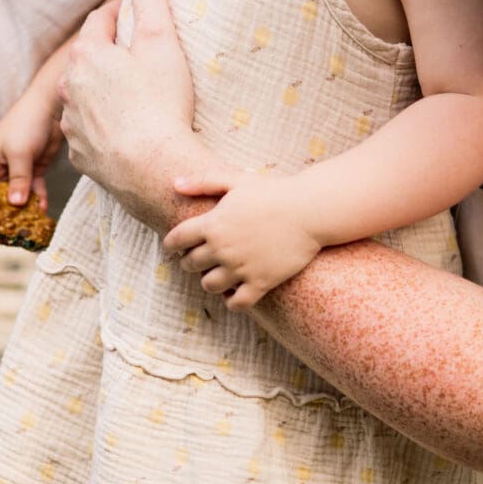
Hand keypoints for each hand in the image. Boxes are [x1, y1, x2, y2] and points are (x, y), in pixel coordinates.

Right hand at [0, 84, 63, 210]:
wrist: (51, 106)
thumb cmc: (27, 123)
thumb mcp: (20, 152)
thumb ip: (18, 178)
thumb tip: (15, 203)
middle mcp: (2, 166)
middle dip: (5, 210)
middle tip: (14, 226)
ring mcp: (19, 168)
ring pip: (17, 194)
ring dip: (23, 207)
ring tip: (31, 222)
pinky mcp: (36, 167)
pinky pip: (34, 188)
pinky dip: (37, 199)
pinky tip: (43, 208)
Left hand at [59, 0, 224, 229]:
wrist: (155, 171)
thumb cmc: (160, 104)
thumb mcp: (160, 41)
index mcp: (87, 56)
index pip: (100, 22)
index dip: (119, 16)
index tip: (136, 16)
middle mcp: (71, 88)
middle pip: (89, 60)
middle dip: (111, 55)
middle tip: (139, 57)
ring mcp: (73, 124)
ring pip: (87, 97)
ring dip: (105, 93)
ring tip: (135, 97)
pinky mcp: (81, 155)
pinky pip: (92, 132)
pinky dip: (106, 127)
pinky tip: (129, 131)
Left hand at [164, 174, 324, 308]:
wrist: (310, 211)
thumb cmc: (274, 192)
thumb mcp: (237, 179)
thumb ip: (204, 181)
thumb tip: (175, 184)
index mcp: (213, 223)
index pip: (177, 239)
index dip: (172, 245)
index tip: (175, 247)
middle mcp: (222, 248)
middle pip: (190, 264)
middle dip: (191, 261)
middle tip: (199, 258)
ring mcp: (241, 268)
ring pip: (209, 285)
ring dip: (210, 281)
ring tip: (218, 274)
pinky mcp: (261, 282)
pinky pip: (237, 303)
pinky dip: (232, 300)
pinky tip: (235, 291)